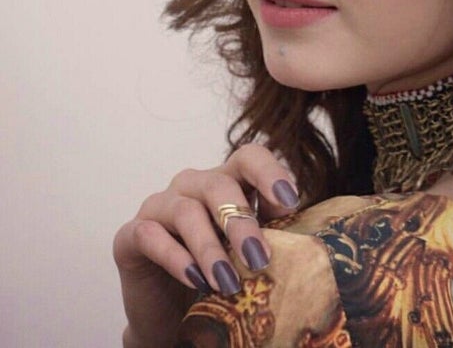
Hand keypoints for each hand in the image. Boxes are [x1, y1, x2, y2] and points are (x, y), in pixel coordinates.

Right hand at [113, 143, 299, 347]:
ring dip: (210, 247)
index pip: (249, 157)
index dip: (269, 171)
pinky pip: (150, 236)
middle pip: (218, 184)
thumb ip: (269, 231)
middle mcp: (191, 185)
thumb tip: (300, 229)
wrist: (172, 316)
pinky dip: (176, 258)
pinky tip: (195, 280)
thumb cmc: (218, 276)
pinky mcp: (130, 236)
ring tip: (228, 282)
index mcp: (226, 182)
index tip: (290, 200)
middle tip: (260, 258)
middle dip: (241, 222)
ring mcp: (158, 207)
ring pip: (186, 210)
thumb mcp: (248, 252)